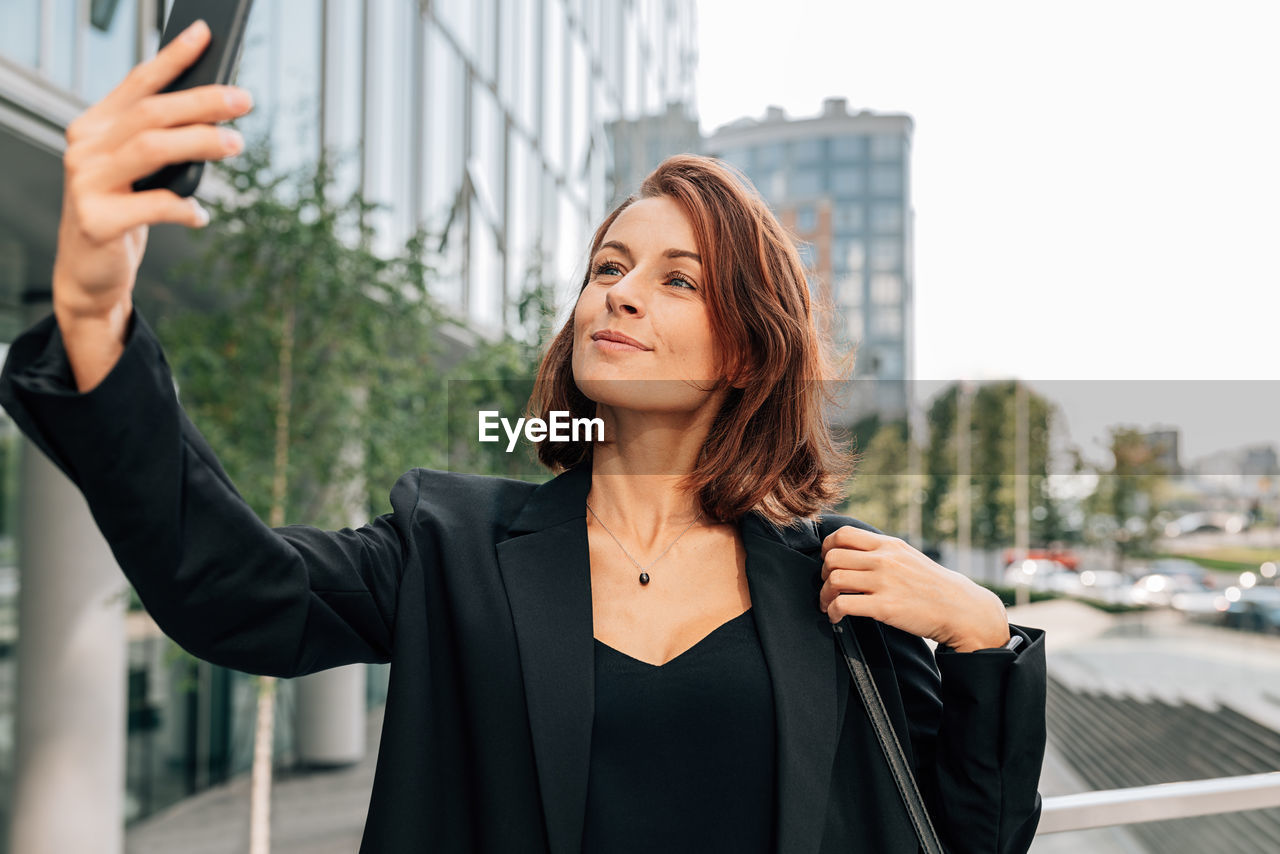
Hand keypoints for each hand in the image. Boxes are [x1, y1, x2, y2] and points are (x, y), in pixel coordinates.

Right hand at [53, 18, 253, 320]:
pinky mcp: (96, 220)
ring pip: (151, 148)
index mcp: (95, 127)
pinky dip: (184, 209)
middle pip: (152, 113)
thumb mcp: (139, 173)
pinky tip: (201, 216)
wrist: (89, 273)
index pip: (139, 83)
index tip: (206, 35)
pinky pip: (152, 206)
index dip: (173, 57)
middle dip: (202, 102)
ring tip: (237, 145)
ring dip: (200, 143)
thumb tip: (216, 117)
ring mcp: (86, 183)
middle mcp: (85, 147)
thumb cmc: (122, 215)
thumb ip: (162, 144)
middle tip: (244, 99)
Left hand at [818, 526, 1010, 651]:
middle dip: (822, 574)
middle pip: (832, 557)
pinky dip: (833, 612)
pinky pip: (844, 605)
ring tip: (829, 605)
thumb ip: (882, 551)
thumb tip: (852, 553)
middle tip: (829, 588)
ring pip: (833, 580)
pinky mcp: (885, 607)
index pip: (843, 534)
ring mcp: (884, 582)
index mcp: (888, 545)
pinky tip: (836, 617)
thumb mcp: (907, 556)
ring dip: (824, 595)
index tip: (828, 562)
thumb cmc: (932, 585)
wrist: (960, 609)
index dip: (827, 548)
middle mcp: (884, 559)